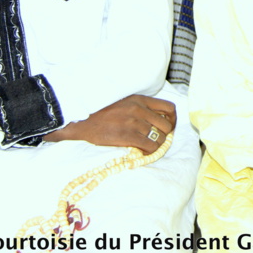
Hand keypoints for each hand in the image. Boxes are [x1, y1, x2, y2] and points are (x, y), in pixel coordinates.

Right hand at [46, 94, 174, 152]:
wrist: (80, 120)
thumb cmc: (99, 113)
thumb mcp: (122, 102)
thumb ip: (139, 107)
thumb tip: (155, 118)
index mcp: (140, 99)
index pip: (169, 108)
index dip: (172, 120)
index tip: (167, 128)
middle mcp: (140, 109)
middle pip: (167, 125)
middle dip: (165, 135)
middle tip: (157, 141)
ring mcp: (134, 122)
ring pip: (160, 138)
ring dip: (157, 145)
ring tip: (147, 148)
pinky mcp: (128, 135)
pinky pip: (150, 147)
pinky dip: (149, 152)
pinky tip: (141, 153)